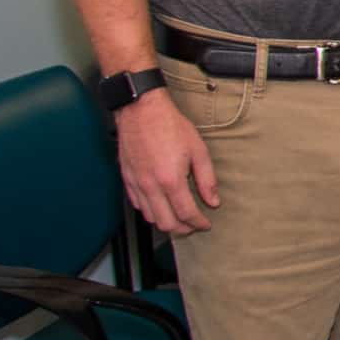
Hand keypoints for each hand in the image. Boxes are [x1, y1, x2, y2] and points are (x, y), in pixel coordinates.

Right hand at [117, 90, 217, 234]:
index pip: (185, 214)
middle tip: (194, 226)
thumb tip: (213, 201)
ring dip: (165, 222)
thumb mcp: (198, 151)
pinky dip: (150, 211)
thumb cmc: (170, 126)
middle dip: (182, 229)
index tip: (206, 224)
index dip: (198, 223)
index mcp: (170, 180)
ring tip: (179, 218)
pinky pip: (137, 204)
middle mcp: (150, 186)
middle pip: (165, 223)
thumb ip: (206, 180)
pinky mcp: (126, 178)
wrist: (141, 111)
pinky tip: (160, 206)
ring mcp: (135, 183)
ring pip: (149, 217)